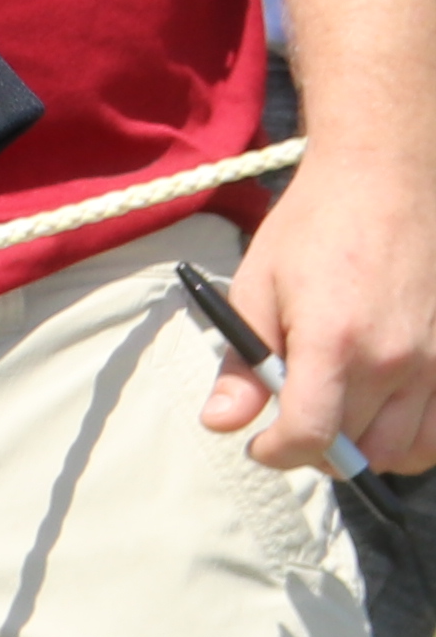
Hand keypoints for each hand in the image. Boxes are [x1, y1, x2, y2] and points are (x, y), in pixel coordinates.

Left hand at [213, 161, 435, 475]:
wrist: (383, 183)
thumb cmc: (312, 230)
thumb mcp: (257, 287)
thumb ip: (244, 362)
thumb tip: (222, 422)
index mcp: (334, 342)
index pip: (312, 436)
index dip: (278, 453)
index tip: (259, 445)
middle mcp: (394, 362)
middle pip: (355, 450)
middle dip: (314, 449)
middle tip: (291, 420)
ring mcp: (435, 365)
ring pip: (402, 452)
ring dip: (363, 450)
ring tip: (335, 418)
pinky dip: (411, 442)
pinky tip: (380, 416)